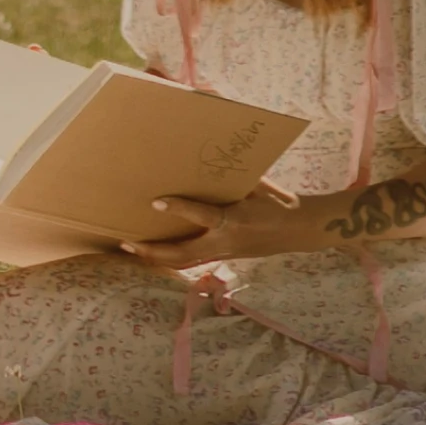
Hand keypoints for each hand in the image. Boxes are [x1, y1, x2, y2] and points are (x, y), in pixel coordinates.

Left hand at [121, 177, 298, 268]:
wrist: (297, 229)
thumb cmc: (275, 201)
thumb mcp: (256, 185)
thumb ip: (229, 179)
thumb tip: (201, 161)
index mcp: (235, 219)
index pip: (204, 215)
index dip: (180, 208)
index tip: (156, 201)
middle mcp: (226, 241)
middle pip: (184, 254)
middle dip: (154, 251)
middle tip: (128, 243)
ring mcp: (223, 253)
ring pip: (184, 263)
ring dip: (157, 259)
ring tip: (132, 250)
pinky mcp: (222, 257)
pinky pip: (192, 261)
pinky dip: (171, 258)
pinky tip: (154, 252)